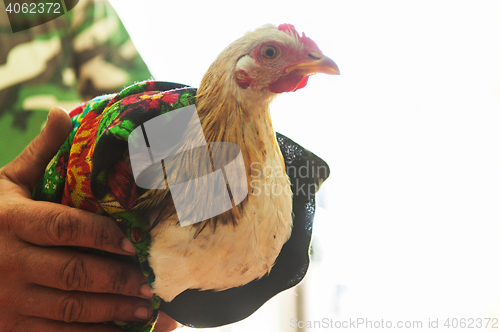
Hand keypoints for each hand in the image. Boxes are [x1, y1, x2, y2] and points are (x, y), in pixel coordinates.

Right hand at [0, 107, 172, 330]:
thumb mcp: (6, 183)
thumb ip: (38, 154)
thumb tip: (62, 113)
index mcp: (12, 221)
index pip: (65, 227)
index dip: (103, 236)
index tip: (134, 243)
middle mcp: (9, 261)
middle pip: (74, 272)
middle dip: (118, 279)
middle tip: (151, 281)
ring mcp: (7, 300)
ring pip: (69, 308)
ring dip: (112, 310)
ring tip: (146, 308)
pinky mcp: (9, 326)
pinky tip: (119, 331)